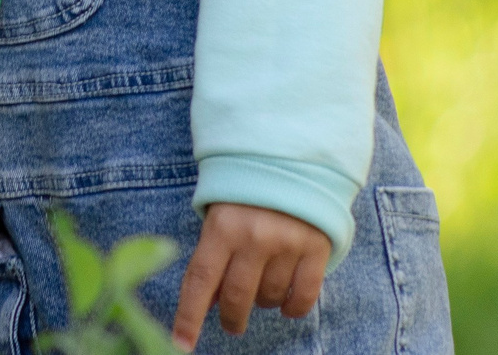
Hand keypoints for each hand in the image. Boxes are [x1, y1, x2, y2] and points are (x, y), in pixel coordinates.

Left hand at [170, 203, 328, 350]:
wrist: (292, 161)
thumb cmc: (246, 194)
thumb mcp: (221, 217)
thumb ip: (214, 256)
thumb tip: (210, 303)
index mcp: (222, 227)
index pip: (200, 281)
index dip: (189, 317)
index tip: (181, 345)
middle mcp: (253, 237)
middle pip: (237, 298)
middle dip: (231, 318)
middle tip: (232, 322)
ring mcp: (286, 243)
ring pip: (269, 298)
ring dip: (262, 302)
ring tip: (261, 286)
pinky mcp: (316, 248)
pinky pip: (303, 297)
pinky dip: (293, 308)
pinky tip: (286, 304)